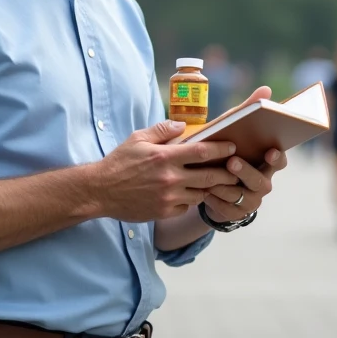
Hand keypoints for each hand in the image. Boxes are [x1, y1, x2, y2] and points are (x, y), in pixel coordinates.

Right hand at [89, 120, 238, 222]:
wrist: (100, 191)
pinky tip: (189, 194)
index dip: (221, 149)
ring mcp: (168, 198)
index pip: (202, 151)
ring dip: (209, 188)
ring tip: (216, 183)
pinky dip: (190, 200)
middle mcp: (170, 179)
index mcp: (165, 157)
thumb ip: (162, 130)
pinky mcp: (163, 212)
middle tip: (236, 170)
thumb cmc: (119, 162)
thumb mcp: (138, 138)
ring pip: (200, 194)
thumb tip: (183, 125)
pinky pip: (186, 207)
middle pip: (209, 176)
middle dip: (227, 173)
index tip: (232, 147)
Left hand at [200, 85, 279, 222]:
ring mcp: (251, 199)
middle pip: (261, 180)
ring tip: (212, 179)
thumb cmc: (225, 148)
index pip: (279, 160)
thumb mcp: (234, 129)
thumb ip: (249, 109)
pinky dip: (217, 200)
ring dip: (228, 187)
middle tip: (232, 162)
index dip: (278, 157)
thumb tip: (265, 89)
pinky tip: (205, 192)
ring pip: (243, 196)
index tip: (270, 150)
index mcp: (266, 162)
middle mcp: (263, 181)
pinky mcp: (236, 213)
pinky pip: (228, 208)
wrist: (210, 180)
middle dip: (247, 171)